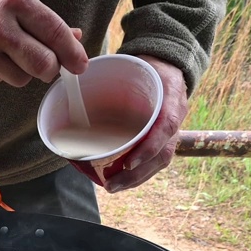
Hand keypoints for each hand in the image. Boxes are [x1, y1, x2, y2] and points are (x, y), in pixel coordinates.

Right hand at [0, 0, 87, 86]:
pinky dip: (1, 73)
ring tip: (11, 55)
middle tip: (49, 65)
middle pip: (43, 64)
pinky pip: (0, 81)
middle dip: (51, 68)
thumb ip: (46, 20)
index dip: (73, 53)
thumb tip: (75, 39)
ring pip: (23, 79)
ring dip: (24, 71)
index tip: (80, 64)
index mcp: (15, 0)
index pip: (55, 33)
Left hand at [104, 56, 187, 192]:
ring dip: (136, 178)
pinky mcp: (163, 137)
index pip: (166, 127)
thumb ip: (115, 73)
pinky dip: (138, 172)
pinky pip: (155, 159)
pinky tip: (121, 179)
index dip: (149, 148)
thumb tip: (75, 74)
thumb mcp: (138, 63)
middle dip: (137, 174)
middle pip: (163, 154)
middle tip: (112, 185)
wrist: (169, 64)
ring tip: (113, 187)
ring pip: (159, 161)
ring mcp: (171, 130)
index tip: (128, 163)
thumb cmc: (149, 66)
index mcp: (171, 97)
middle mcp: (175, 117)